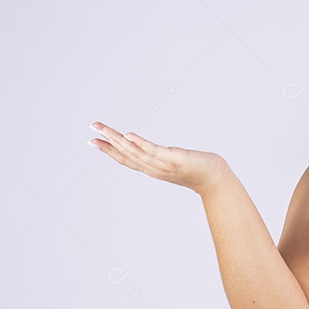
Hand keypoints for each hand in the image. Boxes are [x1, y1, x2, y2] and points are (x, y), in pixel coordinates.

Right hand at [88, 121, 230, 195]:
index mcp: (152, 168)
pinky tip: (129, 135)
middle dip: (107, 142)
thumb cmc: (198, 170)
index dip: (109, 151)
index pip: (126, 159)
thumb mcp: (174, 162)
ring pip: (135, 152)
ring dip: (118, 140)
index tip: (93, 141)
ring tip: (104, 129)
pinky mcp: (174, 159)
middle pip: (126, 154)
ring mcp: (162, 164)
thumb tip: (155, 151)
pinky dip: (140, 143)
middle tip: (92, 130)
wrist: (216, 179)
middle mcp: (153, 168)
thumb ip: (162, 158)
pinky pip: (153, 150)